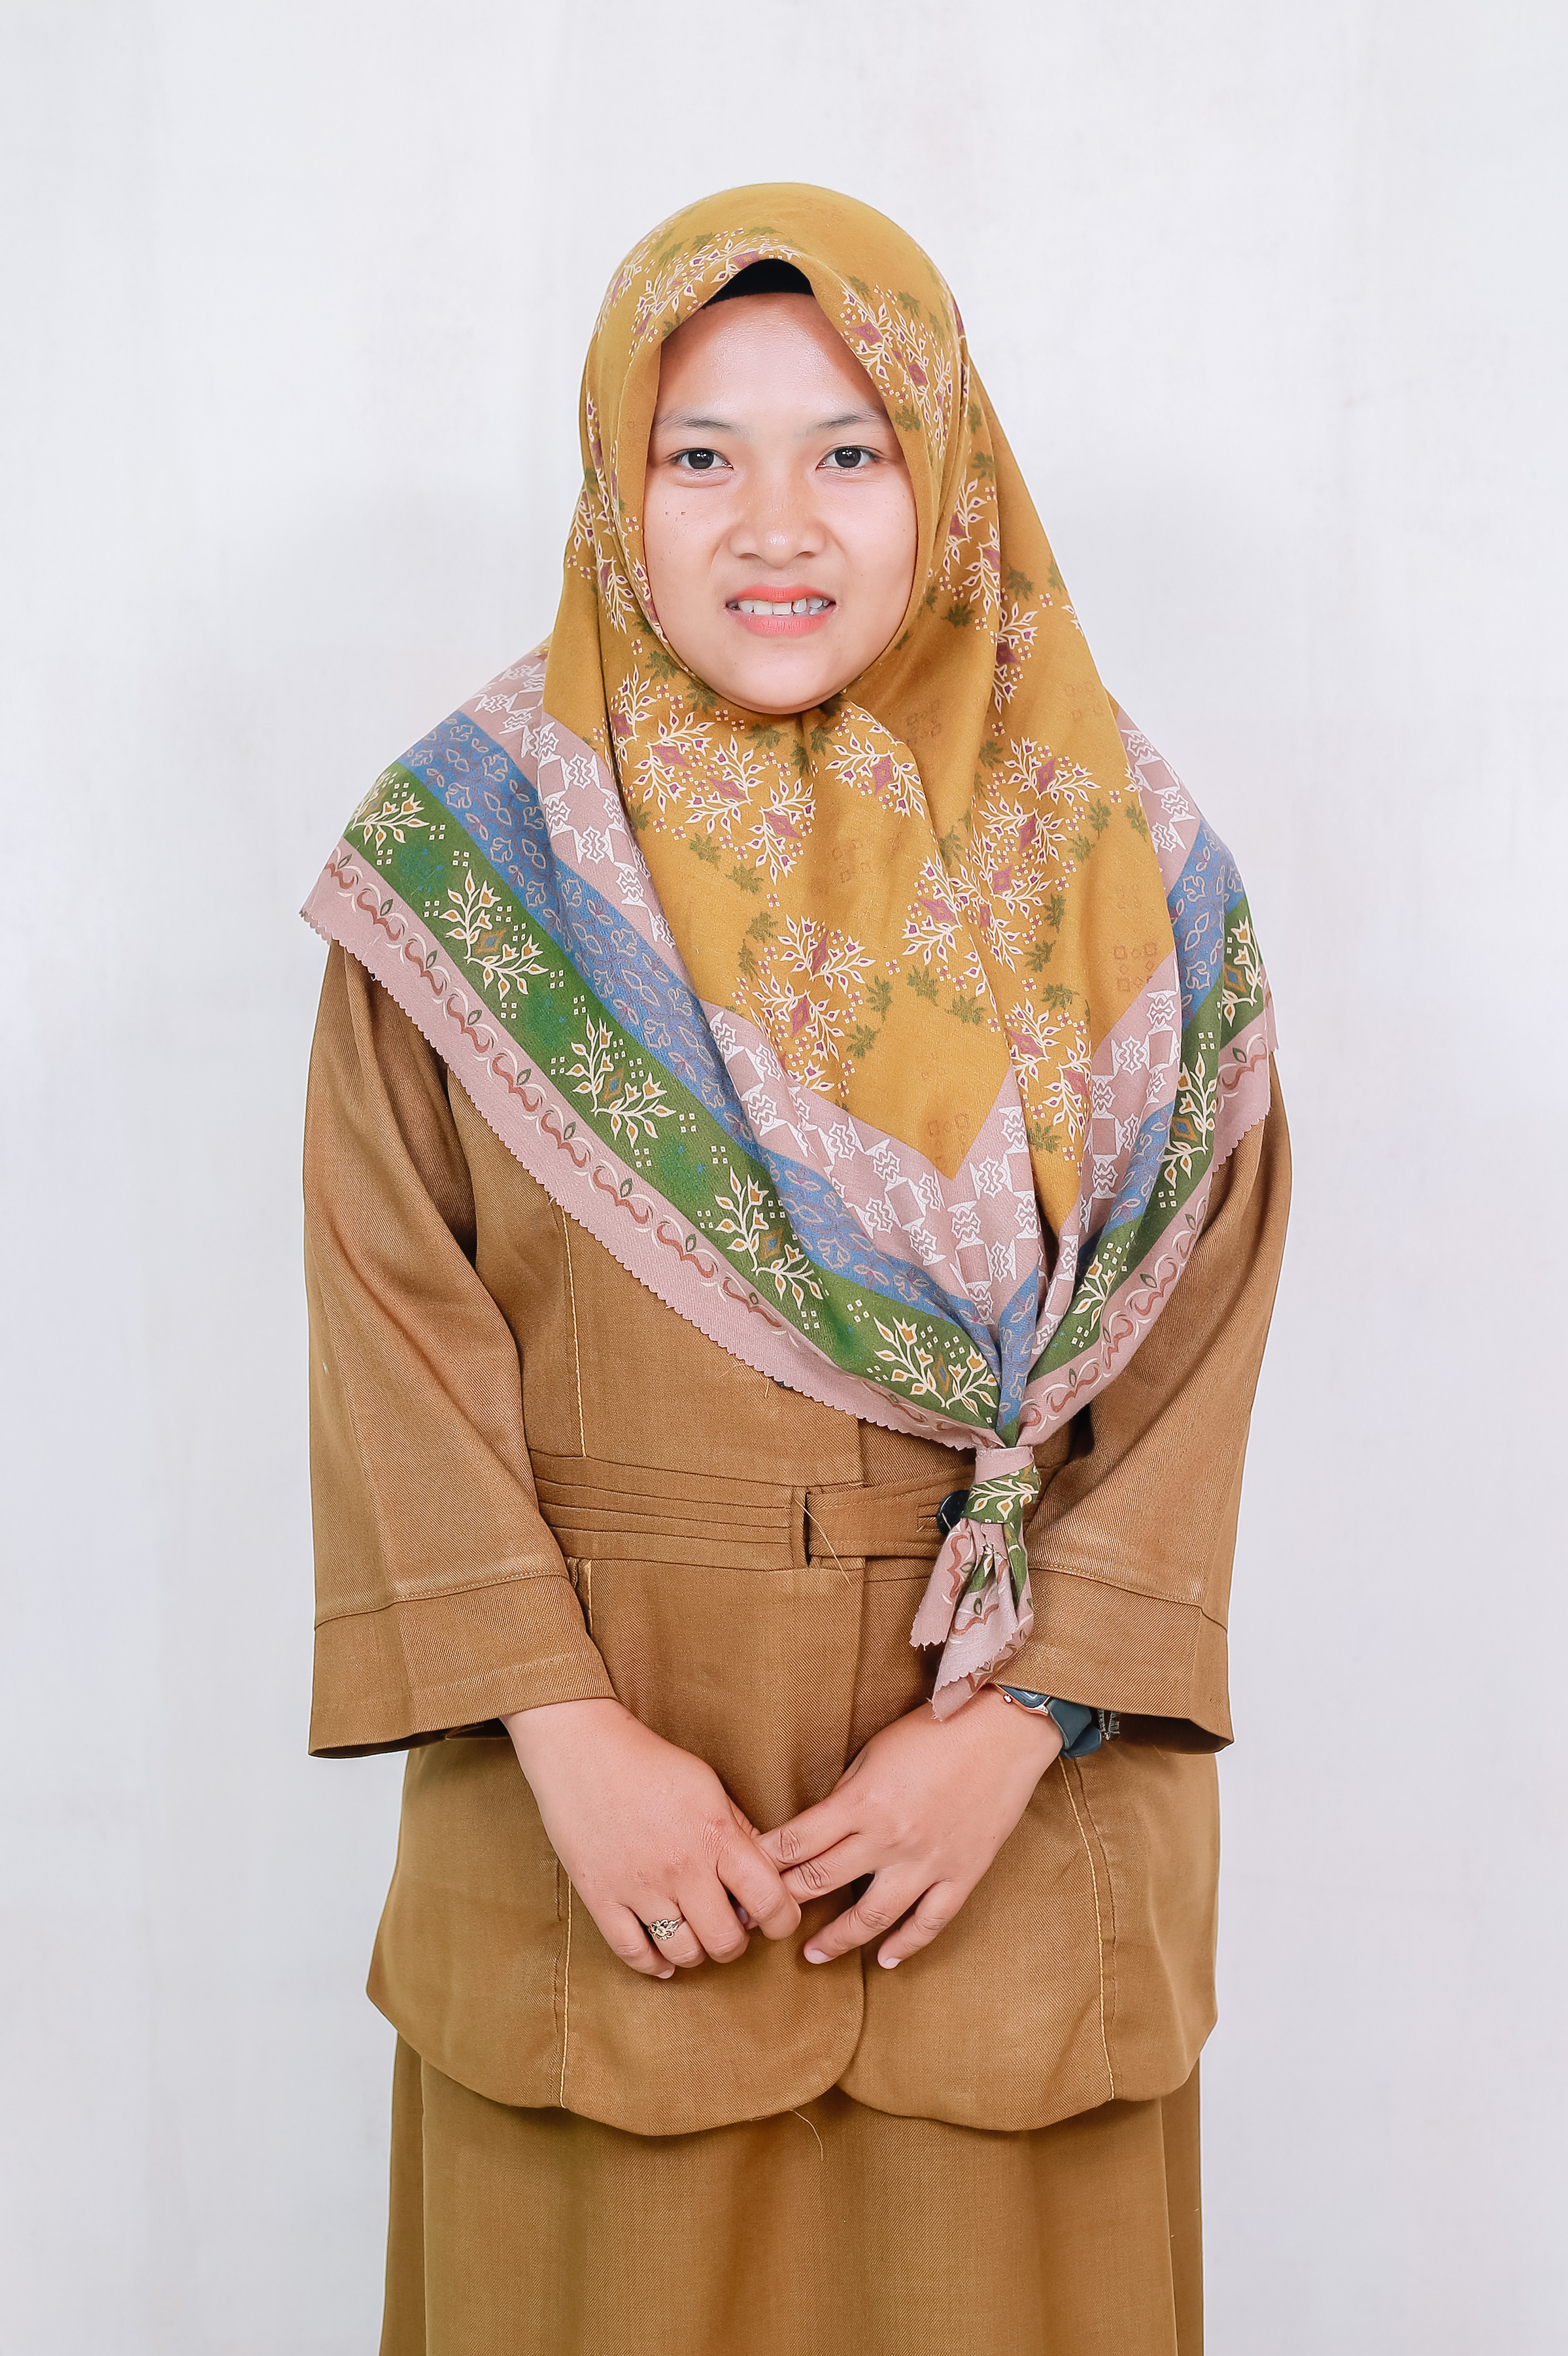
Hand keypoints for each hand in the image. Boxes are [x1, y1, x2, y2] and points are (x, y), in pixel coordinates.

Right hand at [503, 1697, 800, 1978]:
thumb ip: (739, 1830)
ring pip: (683, 1952)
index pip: (768, 1900)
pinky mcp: (602, 1897)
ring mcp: (639, 1887)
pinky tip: (664, 1959)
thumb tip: (764, 1870)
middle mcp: (681, 1868)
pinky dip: (653, 1965)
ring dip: (697, 1952)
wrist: (582, 1751)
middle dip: (736, 1942)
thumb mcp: (709, 1786)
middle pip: (725, 1940)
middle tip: (731, 1927)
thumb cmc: (650, 1762)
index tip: (778, 1920)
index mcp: (716, 1835)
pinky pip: (632, 1952)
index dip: (783, 1920)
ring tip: (697, 1935)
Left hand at [757, 1688, 1062, 1969]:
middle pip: (822, 1882)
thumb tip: (820, 1826)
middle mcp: (889, 1839)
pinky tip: (883, 1959)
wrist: (1004, 1731)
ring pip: (871, 1916)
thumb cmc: (935, 1730)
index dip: (764, 1863)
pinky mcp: (962, 1874)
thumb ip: (846, 1793)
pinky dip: (905, 1945)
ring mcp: (927, 1862)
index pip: (797, 1843)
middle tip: (759, 1921)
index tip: (741, 1877)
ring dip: (836, 1939)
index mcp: (861, 1803)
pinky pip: (929, 1922)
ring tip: (811, 1954)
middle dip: (784, 1902)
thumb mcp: (875, 1751)